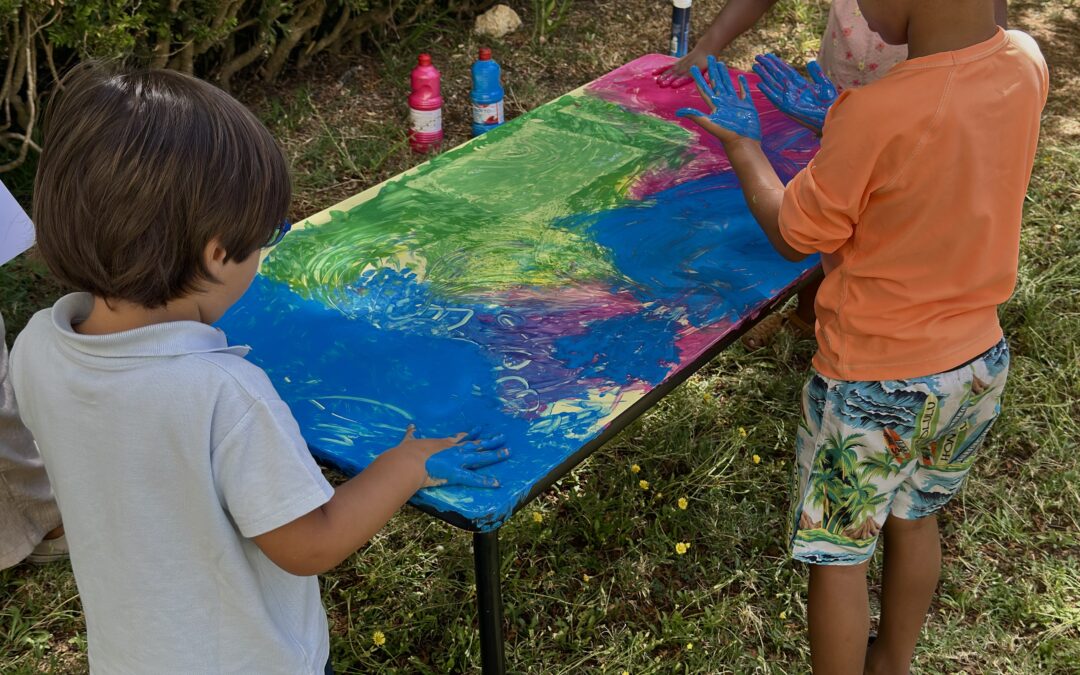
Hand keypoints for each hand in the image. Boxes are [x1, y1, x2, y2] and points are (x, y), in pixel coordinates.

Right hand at [391, 425, 508, 488]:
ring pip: (481, 457)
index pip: (461, 438)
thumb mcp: (410, 441)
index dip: (471, 434)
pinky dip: (486, 481)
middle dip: (490, 441)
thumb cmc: (406, 452)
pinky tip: (497, 483)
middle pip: (476, 444)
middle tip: (502, 437)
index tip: (479, 429)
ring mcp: (457, 460)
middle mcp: (454, 450)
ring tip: (508, 452)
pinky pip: (474, 479)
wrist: (407, 461)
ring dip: (495, 455)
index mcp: (443, 443)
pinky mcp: (456, 473)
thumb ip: (412, 434)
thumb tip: (411, 425)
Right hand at [653, 43, 712, 88]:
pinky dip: (661, 69)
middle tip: (662, 85)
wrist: (706, 48)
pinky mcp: (678, 62)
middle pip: (677, 74)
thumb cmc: (709, 62)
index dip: (680, 80)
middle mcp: (687, 67)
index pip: (687, 76)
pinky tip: (654, 73)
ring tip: (658, 82)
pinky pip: (668, 66)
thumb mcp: (711, 68)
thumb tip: (706, 82)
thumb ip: (707, 75)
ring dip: (664, 76)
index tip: (673, 85)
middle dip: (669, 80)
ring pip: (672, 70)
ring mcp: (682, 64)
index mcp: (696, 69)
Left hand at [676, 55, 760, 141]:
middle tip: (710, 58)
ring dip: (725, 75)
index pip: (704, 89)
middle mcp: (723, 103)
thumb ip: (695, 115)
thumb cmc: (726, 134)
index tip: (693, 68)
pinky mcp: (746, 105)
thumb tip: (678, 112)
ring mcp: (735, 103)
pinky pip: (744, 92)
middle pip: (717, 83)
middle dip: (713, 71)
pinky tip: (740, 77)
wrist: (743, 142)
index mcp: (714, 105)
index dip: (699, 78)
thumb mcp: (709, 123)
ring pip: (728, 85)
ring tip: (722, 64)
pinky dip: (742, 84)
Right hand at [752, 54, 837, 133]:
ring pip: (774, 84)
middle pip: (777, 76)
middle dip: (768, 66)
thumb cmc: (829, 103)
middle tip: (758, 57)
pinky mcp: (788, 108)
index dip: (777, 63)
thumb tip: (810, 62)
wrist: (831, 115)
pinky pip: (775, 98)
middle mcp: (793, 91)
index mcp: (801, 85)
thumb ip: (816, 73)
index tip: (769, 56)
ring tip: (755, 66)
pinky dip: (768, 92)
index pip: (786, 71)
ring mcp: (789, 99)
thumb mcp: (823, 84)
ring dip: (764, 75)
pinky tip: (760, 84)